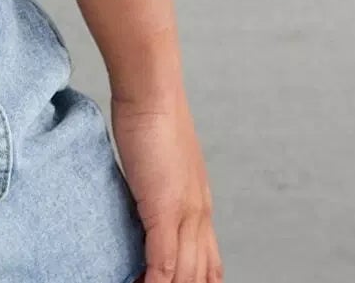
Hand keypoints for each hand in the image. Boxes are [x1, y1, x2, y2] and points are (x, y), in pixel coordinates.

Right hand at [110, 91, 222, 281]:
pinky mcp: (165, 208)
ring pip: (186, 274)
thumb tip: (146, 205)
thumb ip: (158, 188)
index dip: (197, 282)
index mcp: (200, 206)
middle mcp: (199, 215)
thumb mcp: (161, 162)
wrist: (152, 90)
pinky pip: (163, 260)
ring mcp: (185, 213)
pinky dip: (157, 282)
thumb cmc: (151, 116)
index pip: (208, 263)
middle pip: (201, 275)